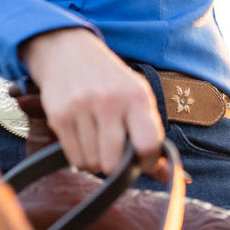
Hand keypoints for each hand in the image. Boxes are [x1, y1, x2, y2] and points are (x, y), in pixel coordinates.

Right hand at [19, 27, 167, 177]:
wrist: (66, 51)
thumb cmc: (109, 80)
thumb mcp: (136, 96)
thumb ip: (152, 136)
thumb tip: (169, 177)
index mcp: (135, 96)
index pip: (147, 146)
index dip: (147, 161)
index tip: (141, 157)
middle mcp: (108, 100)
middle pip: (114, 163)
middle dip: (116, 164)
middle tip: (115, 149)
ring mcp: (81, 107)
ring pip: (92, 163)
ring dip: (96, 159)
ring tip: (97, 139)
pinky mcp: (59, 115)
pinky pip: (74, 158)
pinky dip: (79, 155)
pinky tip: (82, 137)